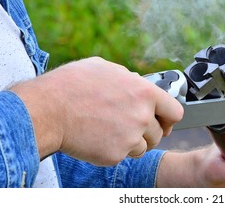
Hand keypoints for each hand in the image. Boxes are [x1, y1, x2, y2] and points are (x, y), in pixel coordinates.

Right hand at [11, 57, 182, 165]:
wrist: (48, 109)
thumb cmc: (73, 85)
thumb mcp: (106, 68)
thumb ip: (130, 79)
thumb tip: (139, 83)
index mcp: (145, 92)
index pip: (175, 112)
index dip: (168, 118)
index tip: (162, 121)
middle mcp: (142, 116)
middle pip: (159, 133)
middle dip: (147, 131)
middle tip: (130, 126)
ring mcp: (130, 137)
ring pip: (143, 147)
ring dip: (133, 142)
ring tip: (111, 130)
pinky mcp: (116, 155)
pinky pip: (123, 155)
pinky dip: (114, 150)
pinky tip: (99, 137)